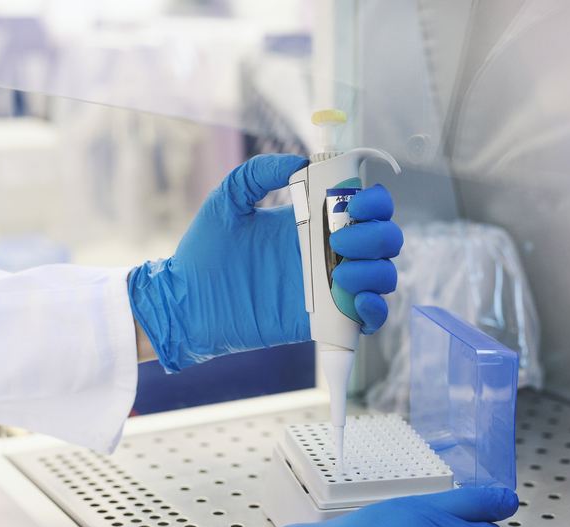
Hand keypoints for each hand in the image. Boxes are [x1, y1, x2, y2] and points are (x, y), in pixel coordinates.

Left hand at [128, 154, 402, 371]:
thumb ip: (259, 172)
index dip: (375, 202)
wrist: (185, 302)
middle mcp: (327, 252)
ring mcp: (328, 288)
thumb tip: (300, 161)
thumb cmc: (203, 251)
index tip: (356, 204)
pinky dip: (375, 310)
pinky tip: (357, 302)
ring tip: (340, 273)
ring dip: (375, 271)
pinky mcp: (322, 322)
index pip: (366, 207)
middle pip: (383, 240)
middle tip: (341, 240)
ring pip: (382, 277)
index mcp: (313, 221)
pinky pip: (367, 319)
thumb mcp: (228, 200)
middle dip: (376, 236)